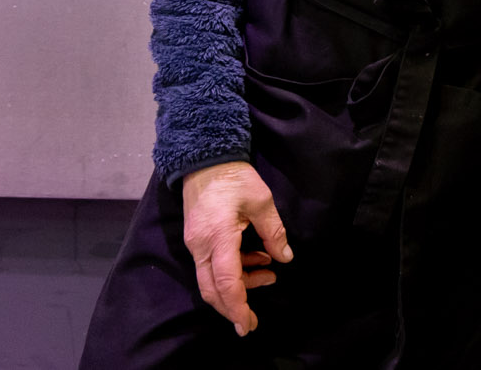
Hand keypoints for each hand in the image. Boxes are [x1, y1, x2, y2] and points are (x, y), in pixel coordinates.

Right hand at [181, 161, 292, 335]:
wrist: (204, 157)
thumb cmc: (234, 177)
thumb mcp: (261, 201)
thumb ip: (273, 232)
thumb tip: (285, 258)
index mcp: (218, 238)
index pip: (226, 282)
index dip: (238, 306)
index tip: (247, 325)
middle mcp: (201, 246)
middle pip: (211, 290)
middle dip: (232, 308)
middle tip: (252, 321)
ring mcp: (196, 243)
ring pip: (211, 279)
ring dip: (238, 284)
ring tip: (269, 275)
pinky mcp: (197, 238)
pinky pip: (211, 265)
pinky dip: (232, 270)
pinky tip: (256, 259)